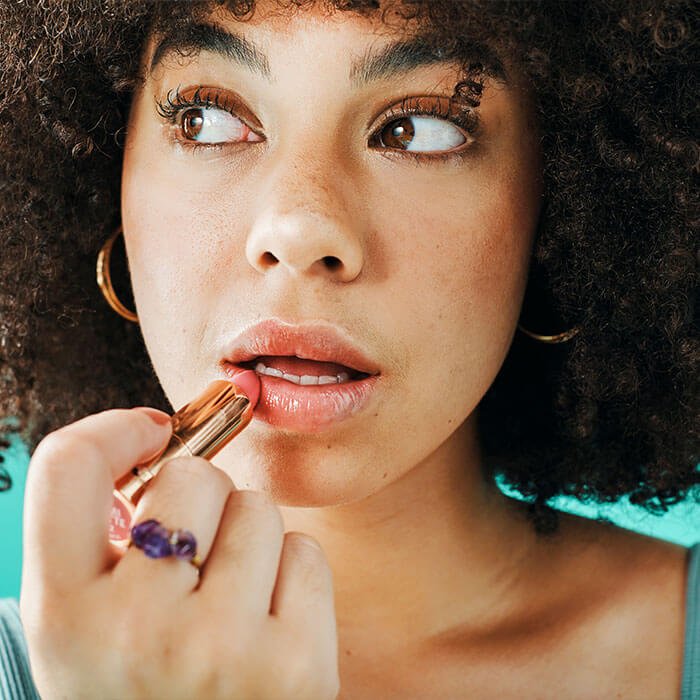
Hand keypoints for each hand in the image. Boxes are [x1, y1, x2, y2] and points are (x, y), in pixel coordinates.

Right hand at [20, 407, 339, 699]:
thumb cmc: (144, 691)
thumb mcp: (89, 630)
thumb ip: (107, 541)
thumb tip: (160, 440)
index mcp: (62, 618)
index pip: (66, 466)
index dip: (116, 431)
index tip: (150, 436)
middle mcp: (135, 634)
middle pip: (194, 476)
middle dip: (201, 501)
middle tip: (192, 561)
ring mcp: (222, 652)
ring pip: (258, 508)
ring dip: (249, 540)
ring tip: (229, 606)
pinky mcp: (298, 669)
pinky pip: (306, 551)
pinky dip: (292, 576)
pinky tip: (269, 629)